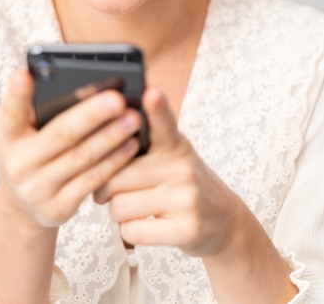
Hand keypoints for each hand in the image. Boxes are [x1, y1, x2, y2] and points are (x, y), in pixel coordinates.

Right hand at [0, 69, 141, 229]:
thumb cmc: (27, 152)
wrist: (22, 206)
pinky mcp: (58, 208)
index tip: (24, 74)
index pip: (8, 112)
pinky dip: (114, 161)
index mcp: (4, 137)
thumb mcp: (18, 130)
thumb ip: (30, 106)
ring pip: (82, 158)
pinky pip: (92, 181)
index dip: (16, 94)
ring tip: (133, 118)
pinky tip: (131, 144)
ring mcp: (37, 190)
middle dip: (91, 115)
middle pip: (60, 135)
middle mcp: (16, 164)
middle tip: (118, 98)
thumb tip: (49, 74)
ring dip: (111, 137)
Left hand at [94, 87, 241, 255]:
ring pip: (120, 206)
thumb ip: (144, 143)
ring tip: (133, 206)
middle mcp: (183, 167)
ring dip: (117, 211)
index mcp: (174, 144)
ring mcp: (187, 198)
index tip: (151, 93)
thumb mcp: (172, 154)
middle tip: (110, 190)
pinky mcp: (186, 229)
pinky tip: (144, 224)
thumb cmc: (182, 182)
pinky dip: (128, 232)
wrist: (223, 220)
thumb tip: (100, 132)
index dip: (156, 108)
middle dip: (105, 187)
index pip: (164, 122)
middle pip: (117, 176)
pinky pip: (132, 231)